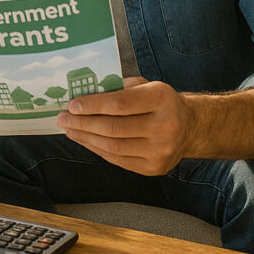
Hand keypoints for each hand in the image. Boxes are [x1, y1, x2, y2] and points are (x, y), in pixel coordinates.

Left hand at [55, 76, 194, 175]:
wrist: (190, 127)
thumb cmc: (159, 102)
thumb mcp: (146, 85)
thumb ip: (118, 88)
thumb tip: (83, 96)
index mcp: (161, 99)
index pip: (120, 104)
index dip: (93, 105)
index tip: (72, 105)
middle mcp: (165, 127)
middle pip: (114, 128)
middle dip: (83, 123)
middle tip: (62, 118)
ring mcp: (160, 151)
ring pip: (113, 147)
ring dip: (86, 138)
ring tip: (69, 130)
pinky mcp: (154, 168)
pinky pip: (118, 160)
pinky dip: (97, 149)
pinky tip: (85, 140)